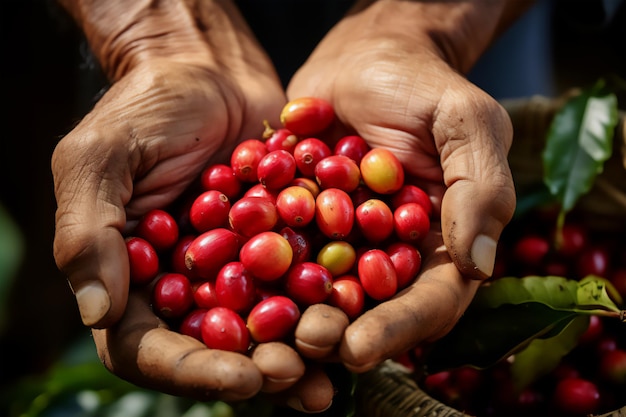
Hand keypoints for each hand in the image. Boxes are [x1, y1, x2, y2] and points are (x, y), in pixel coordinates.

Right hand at [52, 58, 337, 407]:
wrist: (210, 69)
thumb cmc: (146, 106)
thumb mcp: (101, 157)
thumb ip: (87, 231)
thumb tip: (96, 314)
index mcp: (129, 278)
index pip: (147, 346)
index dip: (191, 370)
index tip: (241, 377)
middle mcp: (183, 285)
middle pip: (214, 348)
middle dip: (257, 368)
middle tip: (300, 376)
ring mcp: (235, 268)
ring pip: (264, 327)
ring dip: (300, 351)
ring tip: (337, 365)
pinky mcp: (278, 244)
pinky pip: (301, 282)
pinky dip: (326, 301)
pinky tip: (359, 317)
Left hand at [287, 1, 516, 371]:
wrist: (362, 56)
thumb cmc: (420, 83)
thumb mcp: (462, 121)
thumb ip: (478, 186)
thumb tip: (479, 265)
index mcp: (441, 243)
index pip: (430, 301)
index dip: (397, 329)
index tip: (359, 348)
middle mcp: (392, 254)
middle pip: (369, 311)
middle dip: (337, 334)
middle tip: (302, 344)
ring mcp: (343, 243)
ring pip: (319, 294)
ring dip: (290, 318)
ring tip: (259, 334)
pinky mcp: (300, 224)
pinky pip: (279, 254)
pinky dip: (256, 273)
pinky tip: (226, 287)